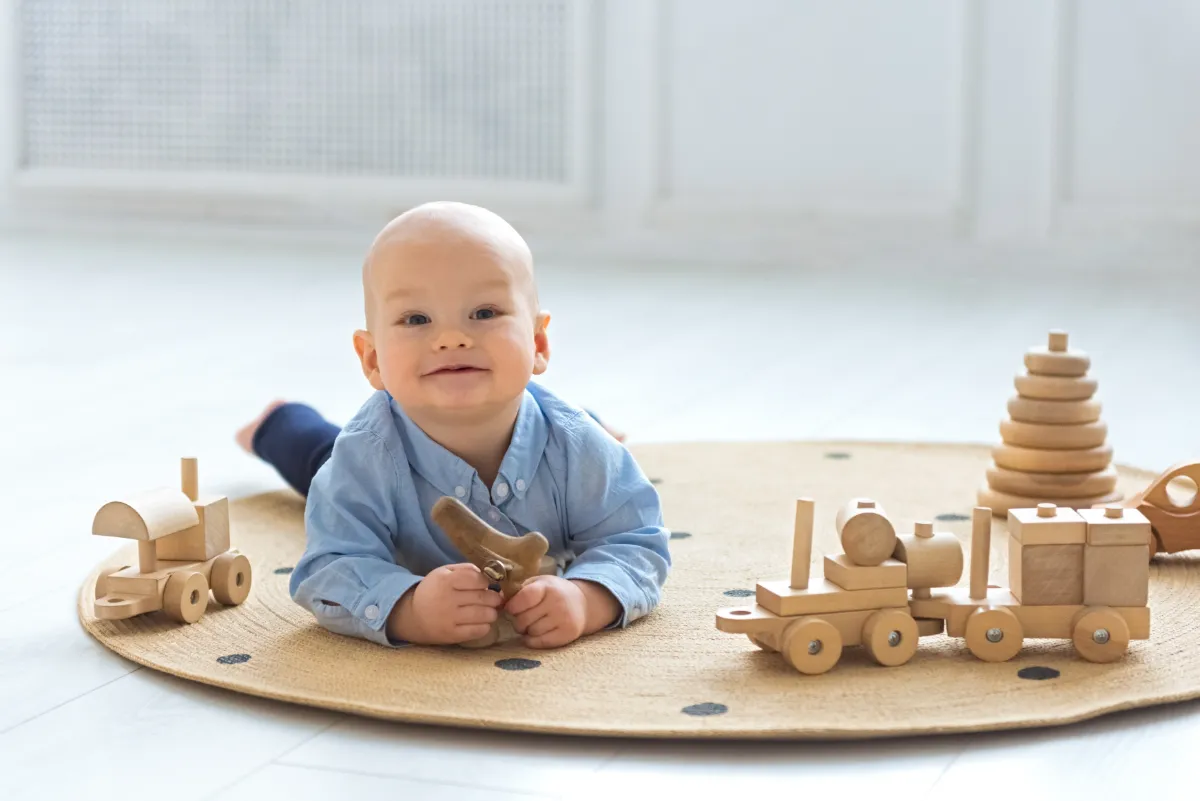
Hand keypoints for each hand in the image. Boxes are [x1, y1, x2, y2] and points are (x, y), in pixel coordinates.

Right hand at [387, 563, 502, 644]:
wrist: (412, 616)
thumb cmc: (433, 591)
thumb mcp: (444, 572)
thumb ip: (465, 569)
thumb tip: (487, 576)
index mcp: (445, 580)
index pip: (477, 579)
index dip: (485, 582)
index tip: (485, 586)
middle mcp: (447, 599)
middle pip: (483, 597)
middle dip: (494, 598)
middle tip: (496, 600)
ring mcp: (449, 618)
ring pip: (483, 615)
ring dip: (492, 613)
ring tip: (491, 611)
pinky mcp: (452, 635)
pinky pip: (477, 631)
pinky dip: (485, 627)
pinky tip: (483, 623)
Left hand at [505, 575, 587, 648]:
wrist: (583, 603)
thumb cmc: (553, 592)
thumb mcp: (539, 583)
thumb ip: (520, 590)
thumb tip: (498, 601)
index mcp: (547, 587)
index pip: (523, 599)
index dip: (512, 606)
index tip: (512, 608)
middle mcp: (557, 603)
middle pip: (524, 619)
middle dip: (518, 620)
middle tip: (523, 617)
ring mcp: (563, 619)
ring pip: (531, 632)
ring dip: (527, 631)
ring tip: (532, 624)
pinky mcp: (567, 634)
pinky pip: (540, 642)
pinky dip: (532, 641)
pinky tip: (535, 634)